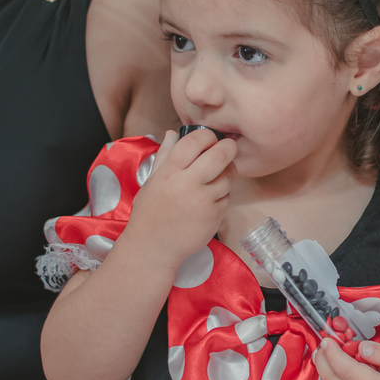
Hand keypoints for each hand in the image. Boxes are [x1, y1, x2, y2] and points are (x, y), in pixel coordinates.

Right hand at [125, 128, 235, 266]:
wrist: (153, 247)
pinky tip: (210, 200)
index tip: (210, 139)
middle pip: (220, 155)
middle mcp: (188, 184)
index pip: (195, 142)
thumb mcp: (152, 181)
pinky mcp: (215, 216)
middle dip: (229, 147)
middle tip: (229, 148)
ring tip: (217, 177)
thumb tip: (172, 133)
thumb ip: (164, 155)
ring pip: (228, 177)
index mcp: (169, 172)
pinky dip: (223, 196)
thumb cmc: (150, 212)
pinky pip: (227, 198)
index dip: (207, 136)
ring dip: (227, 173)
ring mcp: (203, 201)